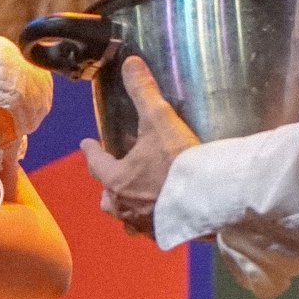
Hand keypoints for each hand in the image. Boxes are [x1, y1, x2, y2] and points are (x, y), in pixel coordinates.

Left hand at [80, 56, 198, 238]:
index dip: (91, 152)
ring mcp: (146, 224)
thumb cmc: (179, 160)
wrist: (212, 197)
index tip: (86, 144)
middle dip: (108, 188)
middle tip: (112, 179)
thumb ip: (143, 91)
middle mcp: (126, 206)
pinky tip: (164, 215)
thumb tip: (130, 63)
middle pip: (108, 199)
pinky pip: (154, 230)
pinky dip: (154, 221)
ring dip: (128, 210)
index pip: (96, 164)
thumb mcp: (159, 119)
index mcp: (117, 180)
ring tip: (137, 202)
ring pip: (128, 219)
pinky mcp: (168, 235)